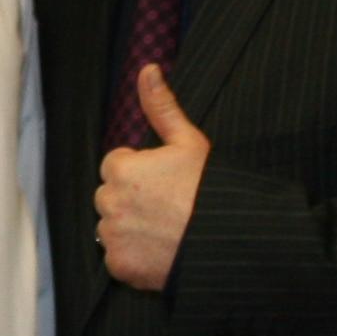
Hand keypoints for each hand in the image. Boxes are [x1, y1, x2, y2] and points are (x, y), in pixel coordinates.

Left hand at [92, 63, 205, 290]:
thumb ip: (161, 107)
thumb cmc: (210, 190)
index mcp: (121, 169)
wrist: (227, 242)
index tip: (166, 182)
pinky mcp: (119, 266)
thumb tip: (147, 69)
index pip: (116, 165)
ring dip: (130, 228)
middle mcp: (109, 202)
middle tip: (167, 207)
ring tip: (166, 229)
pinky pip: (117, 258)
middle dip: (131, 199)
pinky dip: (134, 257)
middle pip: (111, 196)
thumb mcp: (189, 142)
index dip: (142, 172)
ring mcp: (112, 236)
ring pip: (112, 227)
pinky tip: (161, 251)